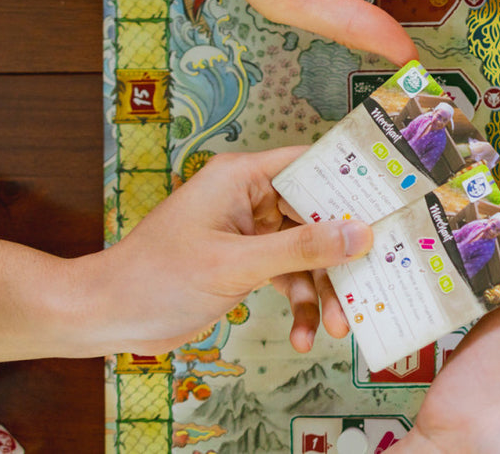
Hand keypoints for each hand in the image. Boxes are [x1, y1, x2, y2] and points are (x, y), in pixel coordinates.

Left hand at [86, 147, 374, 355]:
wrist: (106, 316)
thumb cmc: (157, 278)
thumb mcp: (235, 265)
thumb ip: (300, 248)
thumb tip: (357, 233)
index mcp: (244, 177)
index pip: (313, 164)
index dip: (353, 181)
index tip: (392, 201)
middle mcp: (250, 198)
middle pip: (317, 215)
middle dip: (341, 255)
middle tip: (371, 279)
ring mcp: (249, 232)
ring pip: (307, 252)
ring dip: (322, 290)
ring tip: (336, 326)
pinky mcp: (245, 263)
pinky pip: (288, 276)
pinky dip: (299, 304)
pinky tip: (302, 335)